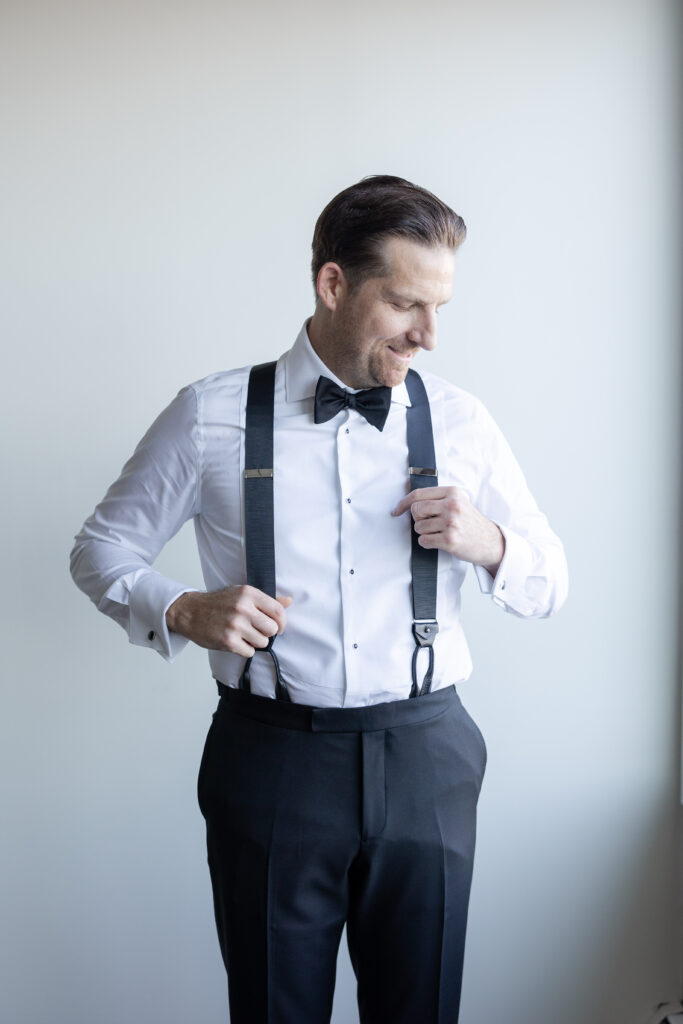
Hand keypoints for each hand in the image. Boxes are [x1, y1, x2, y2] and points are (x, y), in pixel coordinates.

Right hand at [165, 586, 292, 656]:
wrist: (190, 612)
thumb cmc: (218, 603)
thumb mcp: (242, 594)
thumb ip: (266, 599)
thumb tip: (289, 601)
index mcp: (249, 593)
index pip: (278, 611)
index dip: (282, 622)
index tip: (278, 627)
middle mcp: (243, 608)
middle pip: (272, 629)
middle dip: (266, 633)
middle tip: (255, 630)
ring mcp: (235, 625)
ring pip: (262, 642)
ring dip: (255, 642)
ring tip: (243, 635)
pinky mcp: (228, 641)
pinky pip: (250, 652)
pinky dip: (245, 649)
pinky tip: (236, 641)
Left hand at [392, 486, 504, 575]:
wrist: (490, 542)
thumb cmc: (470, 522)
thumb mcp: (459, 502)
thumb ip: (437, 497)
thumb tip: (409, 495)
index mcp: (453, 492)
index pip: (419, 494)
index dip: (403, 503)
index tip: (396, 511)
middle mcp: (452, 505)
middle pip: (416, 510)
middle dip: (417, 519)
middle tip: (429, 523)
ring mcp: (451, 523)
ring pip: (418, 527)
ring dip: (425, 532)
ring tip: (440, 533)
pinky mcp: (450, 540)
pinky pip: (424, 540)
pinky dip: (427, 543)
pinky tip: (439, 541)